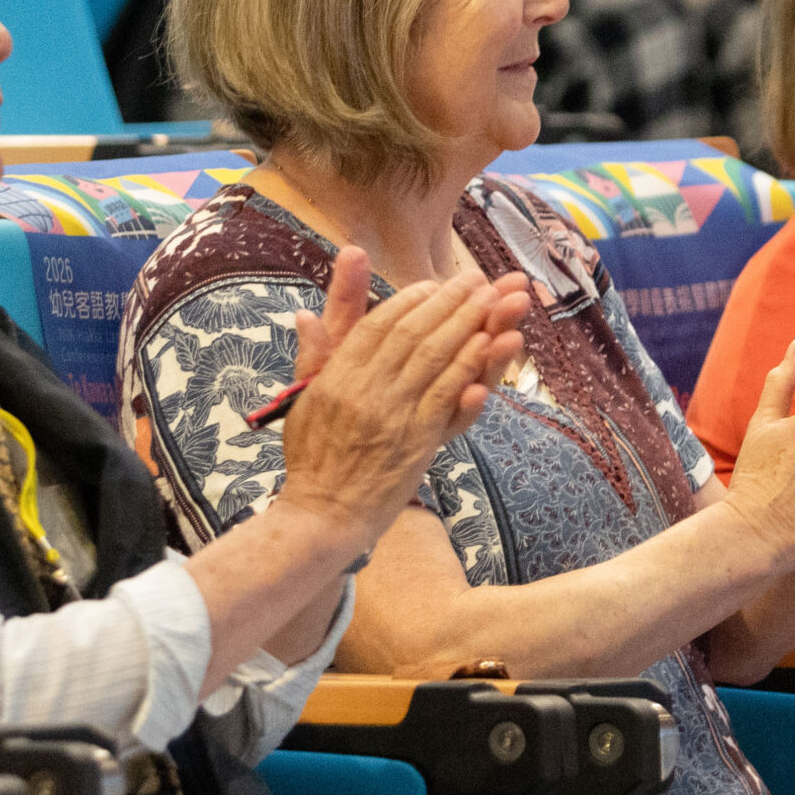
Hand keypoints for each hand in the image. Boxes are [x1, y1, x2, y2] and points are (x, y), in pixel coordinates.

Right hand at [279, 247, 530, 542]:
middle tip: (474, 279)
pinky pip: (446, 394)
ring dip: (466, 323)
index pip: (376, 325)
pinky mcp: (416, 440)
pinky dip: (468, 365)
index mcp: (336, 376)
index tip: (432, 285)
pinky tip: (487, 344)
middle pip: (412, 333)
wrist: (324, 516)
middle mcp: (364, 389)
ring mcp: (392, 414)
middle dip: (447, 301)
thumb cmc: (312, 462)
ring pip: (434, 357)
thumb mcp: (302, 403)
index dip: (408, 301)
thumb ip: (312, 356)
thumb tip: (304, 315)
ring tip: (491, 300)